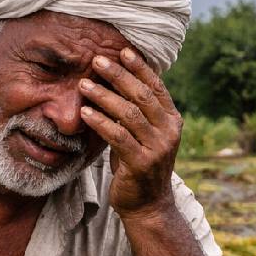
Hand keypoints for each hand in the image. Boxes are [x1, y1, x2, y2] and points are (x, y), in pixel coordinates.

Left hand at [78, 48, 182, 217]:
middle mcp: (169, 131)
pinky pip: (118, 137)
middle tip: (97, 60)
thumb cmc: (139, 165)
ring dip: (104, 96)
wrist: (147, 205)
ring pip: (129, 114)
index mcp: (172, 120)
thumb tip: (114, 80)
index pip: (157, 86)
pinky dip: (100, 122)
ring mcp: (158, 148)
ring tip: (83, 85)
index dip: (140, 67)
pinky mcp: (142, 163)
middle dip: (119, 75)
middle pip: (142, 95)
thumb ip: (135, 112)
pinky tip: (85, 113)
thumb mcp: (141, 135)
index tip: (122, 50)